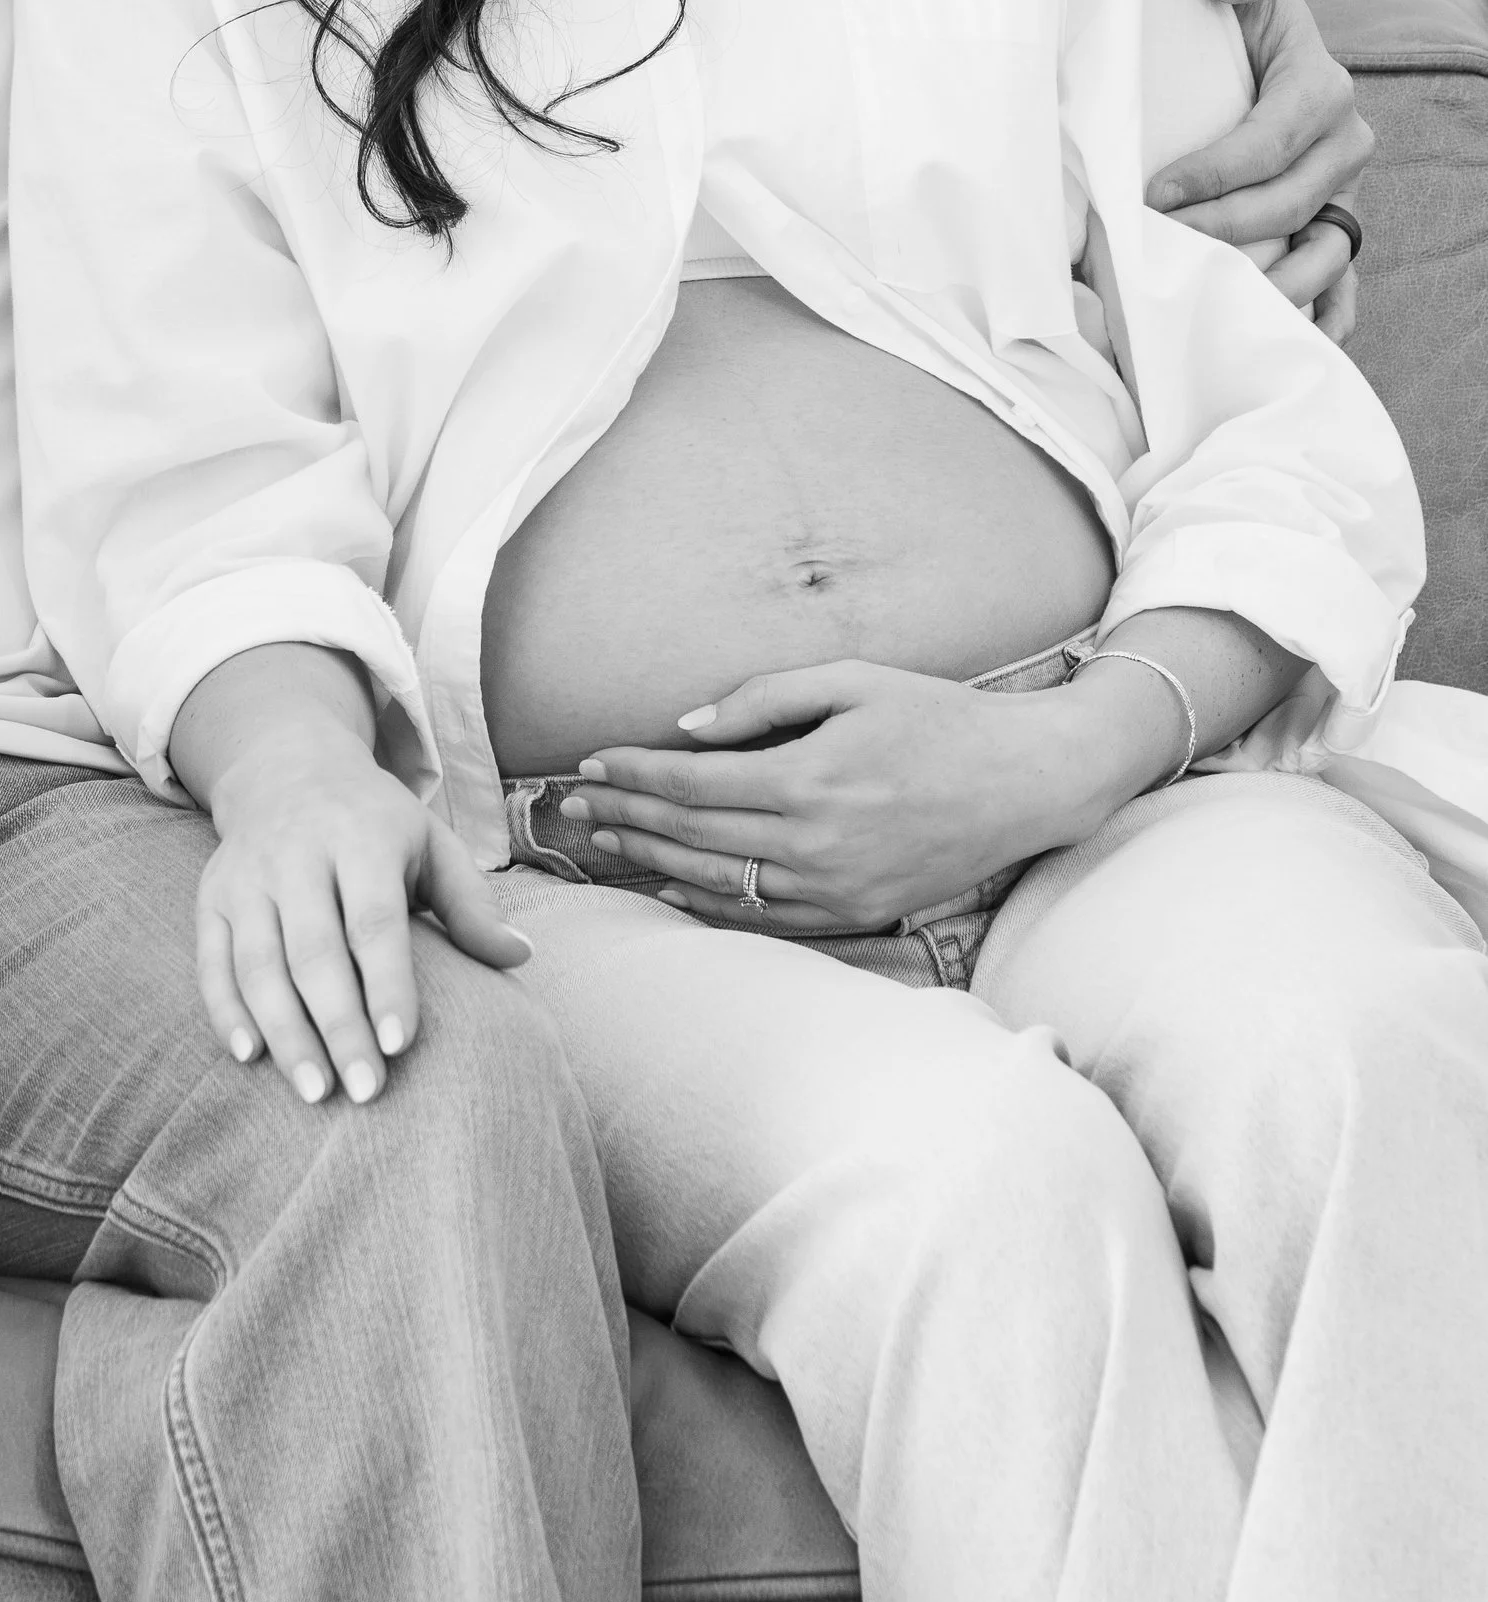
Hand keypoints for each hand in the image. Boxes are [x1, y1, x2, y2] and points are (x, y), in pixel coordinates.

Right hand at [195, 725, 530, 1106]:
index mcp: (360, 836)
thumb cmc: (375, 823)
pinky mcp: (211, 896)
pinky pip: (211, 960)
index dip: (385, 984)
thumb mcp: (431, 844)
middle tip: (365, 1092)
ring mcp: (246, 875)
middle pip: (313, 950)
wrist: (285, 766)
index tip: (399, 1046)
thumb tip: (521, 956)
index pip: (372, 919)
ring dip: (284, 1032)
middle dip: (338, 1026)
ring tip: (315, 1093)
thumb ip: (470, 904)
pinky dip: (226, 1011)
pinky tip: (250, 1058)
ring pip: (258, 962)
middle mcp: (296, 853)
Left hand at [573, 656, 1180, 934]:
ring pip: (718, 882)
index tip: (589, 764)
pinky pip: (764, 919)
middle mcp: (816, 844)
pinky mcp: (857, 915)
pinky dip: (710, 904)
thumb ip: (761, 702)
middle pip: (692, 835)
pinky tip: (672, 887)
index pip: (692, 784)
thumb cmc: (938, 717)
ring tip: (604, 844)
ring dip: (653, 862)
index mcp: (810, 779)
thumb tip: (684, 729)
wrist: (1026, 783)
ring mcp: (836, 890)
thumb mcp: (851, 682)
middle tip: (574, 807)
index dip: (633, 775)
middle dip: (625, 818)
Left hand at [1149, 0, 1371, 340]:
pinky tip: (1281, 342)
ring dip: (1267, 284)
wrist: (1251, 32)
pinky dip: (1319, 315)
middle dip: (1223, 232)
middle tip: (1154, 248)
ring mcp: (1341, 190)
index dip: (1218, 173)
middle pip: (1290, 204)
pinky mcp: (1330, 224)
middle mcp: (1344, 144)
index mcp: (1321, 85)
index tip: (1155, 195)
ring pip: (1320, 252)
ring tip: (1205, 305)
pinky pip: (1339, 282)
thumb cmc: (1234, 2)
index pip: (1274, 139)